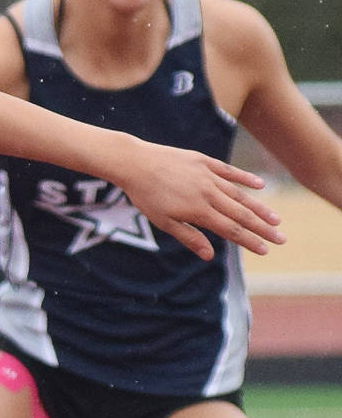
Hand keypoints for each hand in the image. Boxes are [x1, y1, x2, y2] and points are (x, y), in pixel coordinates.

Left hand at [115, 139, 282, 259]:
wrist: (134, 162)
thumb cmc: (145, 195)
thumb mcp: (163, 221)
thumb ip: (189, 237)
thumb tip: (209, 256)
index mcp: (198, 211)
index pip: (231, 230)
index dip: (250, 241)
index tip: (265, 250)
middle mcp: (208, 193)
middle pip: (241, 214)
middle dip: (262, 228)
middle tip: (282, 239)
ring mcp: (207, 176)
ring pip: (239, 194)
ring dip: (259, 207)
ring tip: (276, 218)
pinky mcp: (203, 161)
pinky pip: (229, 171)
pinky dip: (245, 178)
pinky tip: (260, 185)